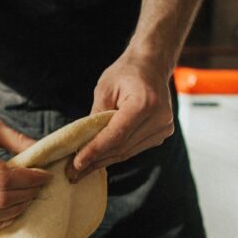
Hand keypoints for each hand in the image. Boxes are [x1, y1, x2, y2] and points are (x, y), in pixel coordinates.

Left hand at [68, 51, 174, 181]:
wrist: (151, 65)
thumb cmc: (126, 72)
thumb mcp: (104, 89)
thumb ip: (95, 116)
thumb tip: (83, 143)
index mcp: (145, 103)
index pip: (116, 134)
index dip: (95, 150)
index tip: (76, 163)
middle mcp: (159, 118)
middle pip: (122, 147)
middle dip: (96, 160)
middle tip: (73, 172)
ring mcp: (164, 127)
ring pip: (128, 152)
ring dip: (104, 161)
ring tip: (82, 170)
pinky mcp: (163, 133)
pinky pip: (135, 148)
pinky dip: (117, 153)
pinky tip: (100, 160)